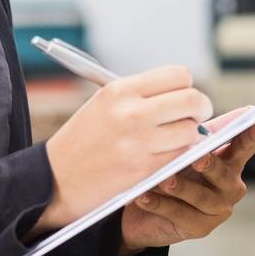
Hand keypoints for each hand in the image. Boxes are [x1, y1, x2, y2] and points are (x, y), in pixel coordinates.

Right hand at [40, 66, 211, 230]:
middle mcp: (131, 112)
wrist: (55, 180)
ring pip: (191, 131)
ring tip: (175, 139)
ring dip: (190, 136)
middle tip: (194, 117)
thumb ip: (142, 95)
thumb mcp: (105, 104)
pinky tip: (166, 155)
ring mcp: (139, 143)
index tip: (183, 97)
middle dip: (200, 109)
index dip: (187, 86)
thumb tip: (184, 93)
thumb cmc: (84, 140)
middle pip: (192, 100)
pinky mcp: (143, 170)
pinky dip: (180, 155)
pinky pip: (181, 156)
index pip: (179, 75)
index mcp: (120, 90)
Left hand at [119, 105, 254, 255]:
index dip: (253, 134)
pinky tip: (143, 196)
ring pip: (201, 198)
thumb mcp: (185, 148)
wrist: (144, 209)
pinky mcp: (199, 228)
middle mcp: (230, 187)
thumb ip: (204, 131)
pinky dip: (159, 204)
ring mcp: (217, 210)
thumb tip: (221, 107)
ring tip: (163, 180)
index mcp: (230, 162)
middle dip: (211, 166)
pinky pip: (179, 215)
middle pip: (225, 175)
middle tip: (197, 158)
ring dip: (181, 187)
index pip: (244, 146)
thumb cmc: (171, 169)